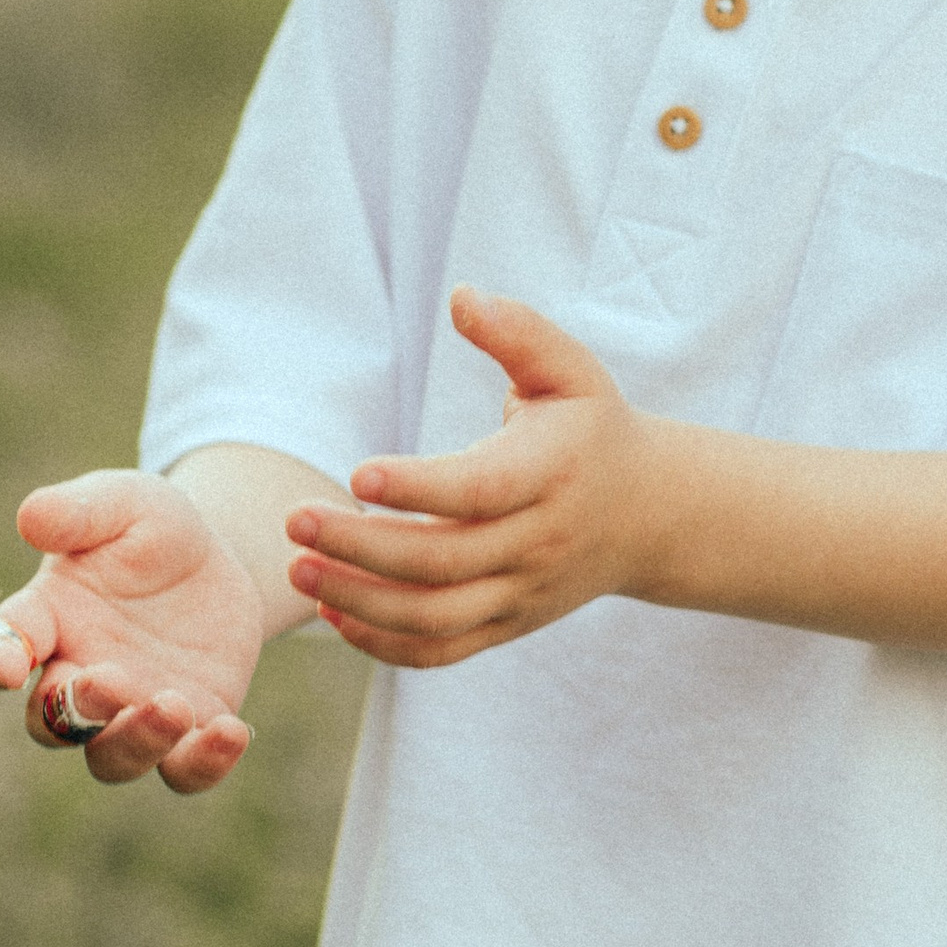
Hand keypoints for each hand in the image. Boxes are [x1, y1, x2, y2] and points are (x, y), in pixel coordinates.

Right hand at [0, 469, 264, 789]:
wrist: (216, 559)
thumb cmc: (150, 526)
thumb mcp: (124, 501)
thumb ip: (80, 509)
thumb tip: (32, 516)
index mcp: (46, 619)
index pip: (1, 644)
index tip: (3, 664)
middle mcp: (78, 676)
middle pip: (52, 722)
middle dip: (77, 710)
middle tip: (110, 680)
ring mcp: (130, 712)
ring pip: (112, 759)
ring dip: (137, 743)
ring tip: (175, 705)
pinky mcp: (187, 728)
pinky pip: (185, 770)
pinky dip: (203, 763)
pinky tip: (232, 731)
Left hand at [285, 290, 653, 667]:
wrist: (651, 514)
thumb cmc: (593, 427)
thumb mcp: (571, 370)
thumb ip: (519, 332)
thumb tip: (461, 296)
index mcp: (552, 473)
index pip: (481, 491)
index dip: (419, 488)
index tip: (355, 474)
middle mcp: (539, 542)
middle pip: (443, 562)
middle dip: (361, 547)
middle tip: (294, 519)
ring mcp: (523, 592)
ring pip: (436, 617)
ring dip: (360, 601)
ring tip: (299, 569)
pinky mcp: (510, 624)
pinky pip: (443, 650)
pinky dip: (385, 644)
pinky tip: (334, 613)